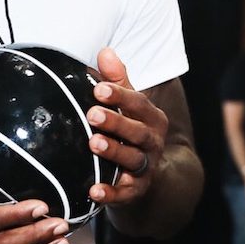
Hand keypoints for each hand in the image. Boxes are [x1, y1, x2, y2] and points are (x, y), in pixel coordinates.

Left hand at [86, 47, 167, 207]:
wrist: (150, 177)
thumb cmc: (131, 132)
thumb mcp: (128, 107)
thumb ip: (117, 81)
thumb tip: (105, 51)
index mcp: (151, 118)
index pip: (138, 103)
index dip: (120, 95)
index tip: (98, 88)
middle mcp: (153, 141)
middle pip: (137, 131)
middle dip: (116, 122)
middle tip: (91, 114)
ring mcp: (146, 167)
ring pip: (133, 159)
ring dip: (114, 151)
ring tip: (94, 144)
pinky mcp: (136, 191)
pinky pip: (125, 193)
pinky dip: (111, 193)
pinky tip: (94, 190)